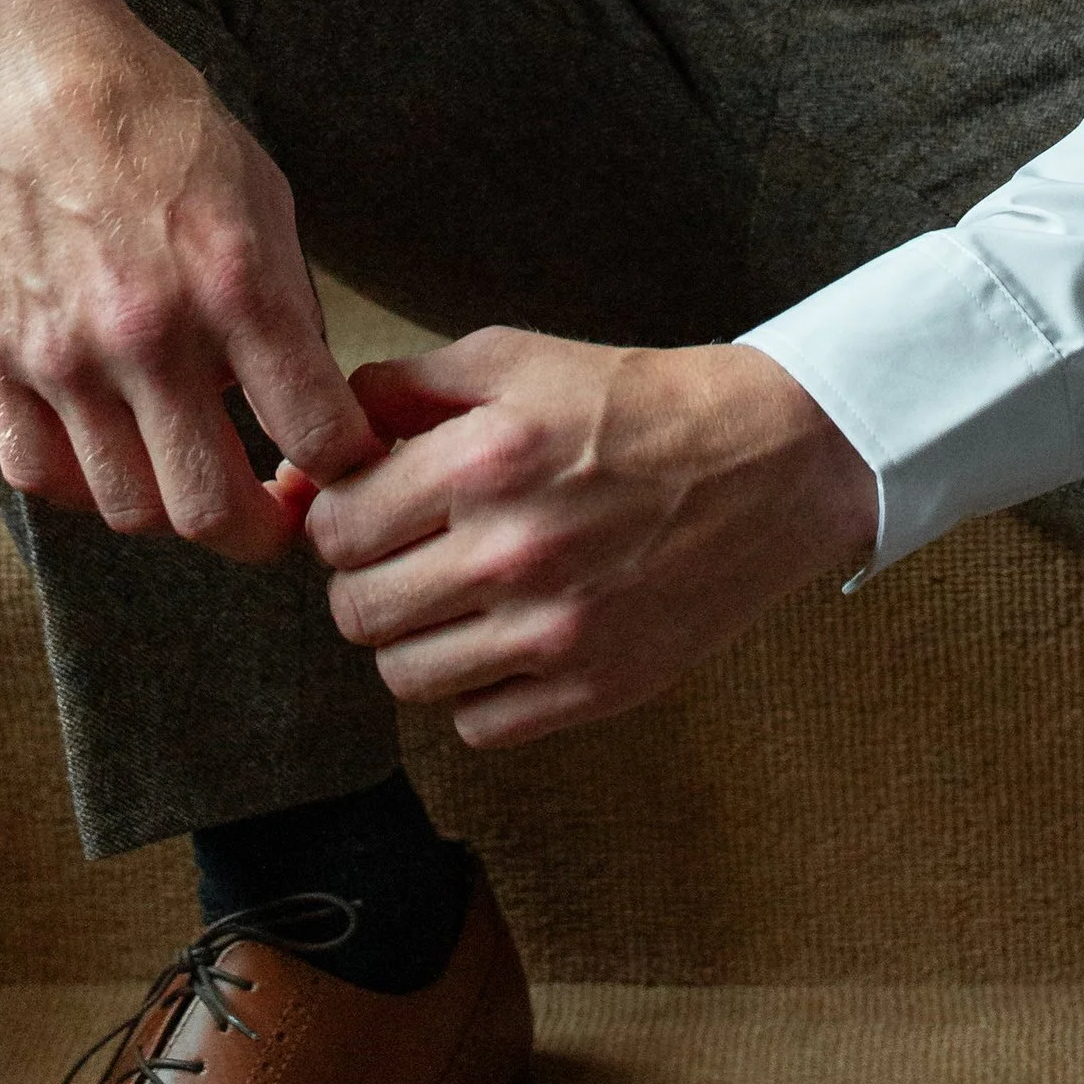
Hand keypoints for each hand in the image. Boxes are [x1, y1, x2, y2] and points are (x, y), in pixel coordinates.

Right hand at [0, 0, 376, 559]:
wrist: (24, 67)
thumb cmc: (156, 119)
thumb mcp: (262, 191)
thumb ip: (288, 304)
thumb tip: (311, 403)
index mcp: (234, 282)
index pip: (317, 436)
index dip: (349, 469)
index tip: (347, 467)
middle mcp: (148, 333)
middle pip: (213, 510)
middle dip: (261, 530)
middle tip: (274, 510)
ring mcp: (61, 354)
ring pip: (128, 508)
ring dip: (173, 503)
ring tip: (192, 464)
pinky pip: (41, 476)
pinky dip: (86, 484)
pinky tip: (114, 447)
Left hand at [301, 330, 878, 748]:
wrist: (766, 462)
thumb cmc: (632, 402)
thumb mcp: (513, 358)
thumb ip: (403, 387)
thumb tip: (317, 444)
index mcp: (484, 459)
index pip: (335, 528)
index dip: (338, 516)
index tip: (367, 507)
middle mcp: (512, 551)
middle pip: (356, 610)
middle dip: (365, 578)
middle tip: (405, 553)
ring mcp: (555, 632)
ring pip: (404, 678)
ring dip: (410, 639)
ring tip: (450, 598)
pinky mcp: (594, 690)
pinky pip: (476, 726)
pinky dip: (474, 691)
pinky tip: (503, 639)